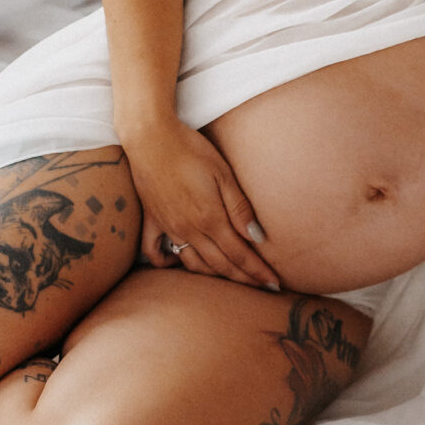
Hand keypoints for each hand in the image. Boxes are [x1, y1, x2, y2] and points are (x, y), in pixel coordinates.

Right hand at [124, 117, 280, 288]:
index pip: (239, 255)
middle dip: (243, 278)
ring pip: (193, 264)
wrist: (150, 137)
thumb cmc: (191, 150)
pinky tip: (180, 262)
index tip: (273, 284)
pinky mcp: (152, 221)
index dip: (257, 272)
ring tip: (231, 278)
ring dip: (214, 275)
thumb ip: (239, 208)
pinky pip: (156, 253)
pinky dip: (168, 263)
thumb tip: (257, 238)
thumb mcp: (223, 174)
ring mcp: (168, 228)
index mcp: (209, 219)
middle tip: (261, 287)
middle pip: (221, 264)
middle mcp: (189, 230)